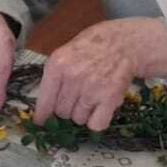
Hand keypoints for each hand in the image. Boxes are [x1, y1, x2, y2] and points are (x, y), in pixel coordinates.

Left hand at [33, 19, 159, 131]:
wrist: (125, 42)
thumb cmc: (95, 45)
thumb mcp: (67, 51)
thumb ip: (56, 74)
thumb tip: (45, 104)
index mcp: (58, 64)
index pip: (44, 100)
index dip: (42, 114)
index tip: (41, 121)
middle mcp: (73, 77)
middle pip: (61, 112)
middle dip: (68, 108)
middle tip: (78, 96)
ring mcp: (91, 89)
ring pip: (78, 119)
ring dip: (83, 113)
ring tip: (92, 97)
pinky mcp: (110, 97)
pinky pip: (96, 124)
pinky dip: (97, 121)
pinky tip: (100, 109)